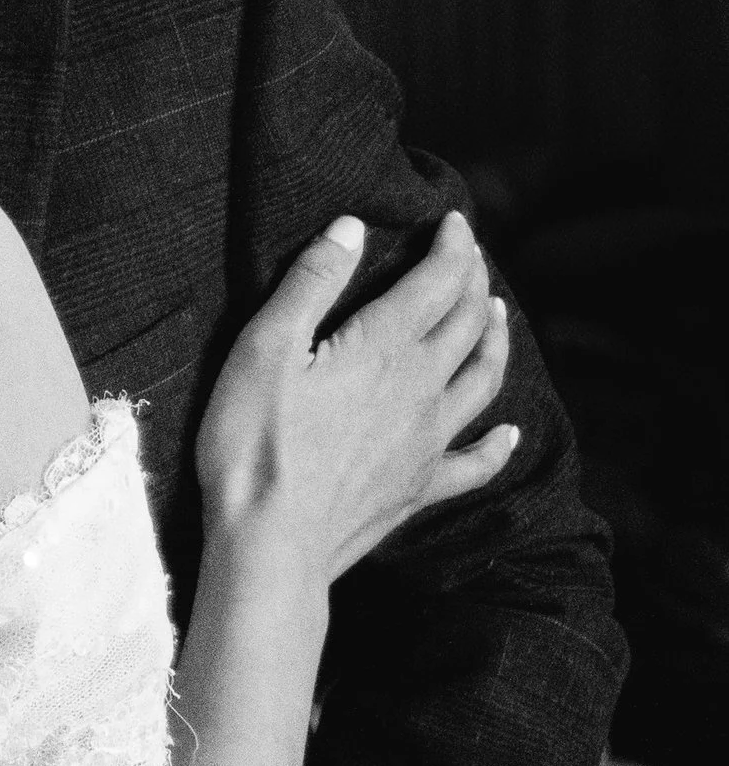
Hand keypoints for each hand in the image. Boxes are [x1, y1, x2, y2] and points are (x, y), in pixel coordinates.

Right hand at [197, 208, 515, 583]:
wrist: (272, 544)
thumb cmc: (254, 443)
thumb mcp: (265, 348)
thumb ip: (311, 283)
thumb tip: (351, 226)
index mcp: (385, 348)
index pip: (436, 283)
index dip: (454, 247)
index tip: (457, 222)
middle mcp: (422, 389)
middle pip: (467, 324)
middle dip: (475, 283)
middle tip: (473, 258)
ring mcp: (428, 442)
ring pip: (484, 381)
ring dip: (495, 342)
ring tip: (498, 316)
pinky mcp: (421, 487)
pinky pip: (475, 463)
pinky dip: (498, 445)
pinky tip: (510, 435)